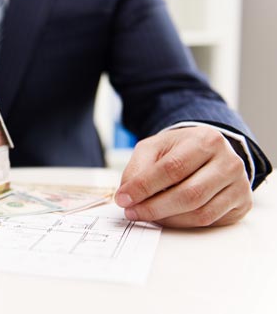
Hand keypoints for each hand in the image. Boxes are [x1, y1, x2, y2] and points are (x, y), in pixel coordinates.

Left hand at [115, 126, 251, 227]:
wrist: (208, 153)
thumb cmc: (178, 150)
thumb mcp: (154, 148)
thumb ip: (138, 167)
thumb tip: (126, 194)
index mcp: (206, 140)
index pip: (172, 168)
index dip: (144, 186)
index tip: (123, 198)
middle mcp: (229, 162)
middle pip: (189, 194)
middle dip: (154, 207)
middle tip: (132, 212)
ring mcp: (239, 184)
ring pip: (200, 212)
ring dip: (167, 219)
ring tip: (145, 214)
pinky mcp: (241, 204)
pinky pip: (209, 221)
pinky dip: (182, 223)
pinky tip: (166, 218)